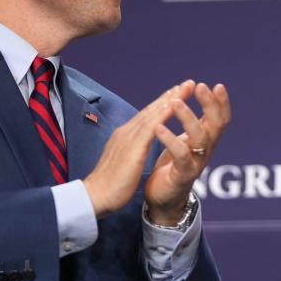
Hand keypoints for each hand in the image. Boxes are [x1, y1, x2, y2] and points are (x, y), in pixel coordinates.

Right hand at [83, 80, 195, 218]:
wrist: (94, 197)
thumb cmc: (108, 186)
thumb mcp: (122, 163)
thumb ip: (128, 152)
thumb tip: (134, 148)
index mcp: (124, 137)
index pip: (145, 117)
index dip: (161, 105)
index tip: (176, 94)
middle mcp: (125, 133)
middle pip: (150, 110)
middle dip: (169, 96)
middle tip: (186, 83)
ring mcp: (127, 138)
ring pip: (151, 114)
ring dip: (170, 99)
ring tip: (185, 87)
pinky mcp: (132, 148)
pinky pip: (150, 127)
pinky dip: (162, 114)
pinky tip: (174, 105)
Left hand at [145, 82, 230, 224]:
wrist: (163, 200)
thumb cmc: (172, 167)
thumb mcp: (185, 141)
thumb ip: (193, 124)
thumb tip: (194, 97)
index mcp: (206, 140)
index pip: (220, 118)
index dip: (221, 103)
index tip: (216, 85)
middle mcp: (206, 150)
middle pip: (216, 125)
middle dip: (210, 104)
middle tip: (200, 87)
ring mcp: (196, 163)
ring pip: (199, 137)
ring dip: (188, 117)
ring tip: (175, 102)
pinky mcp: (183, 175)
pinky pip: (181, 155)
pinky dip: (170, 140)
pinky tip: (159, 127)